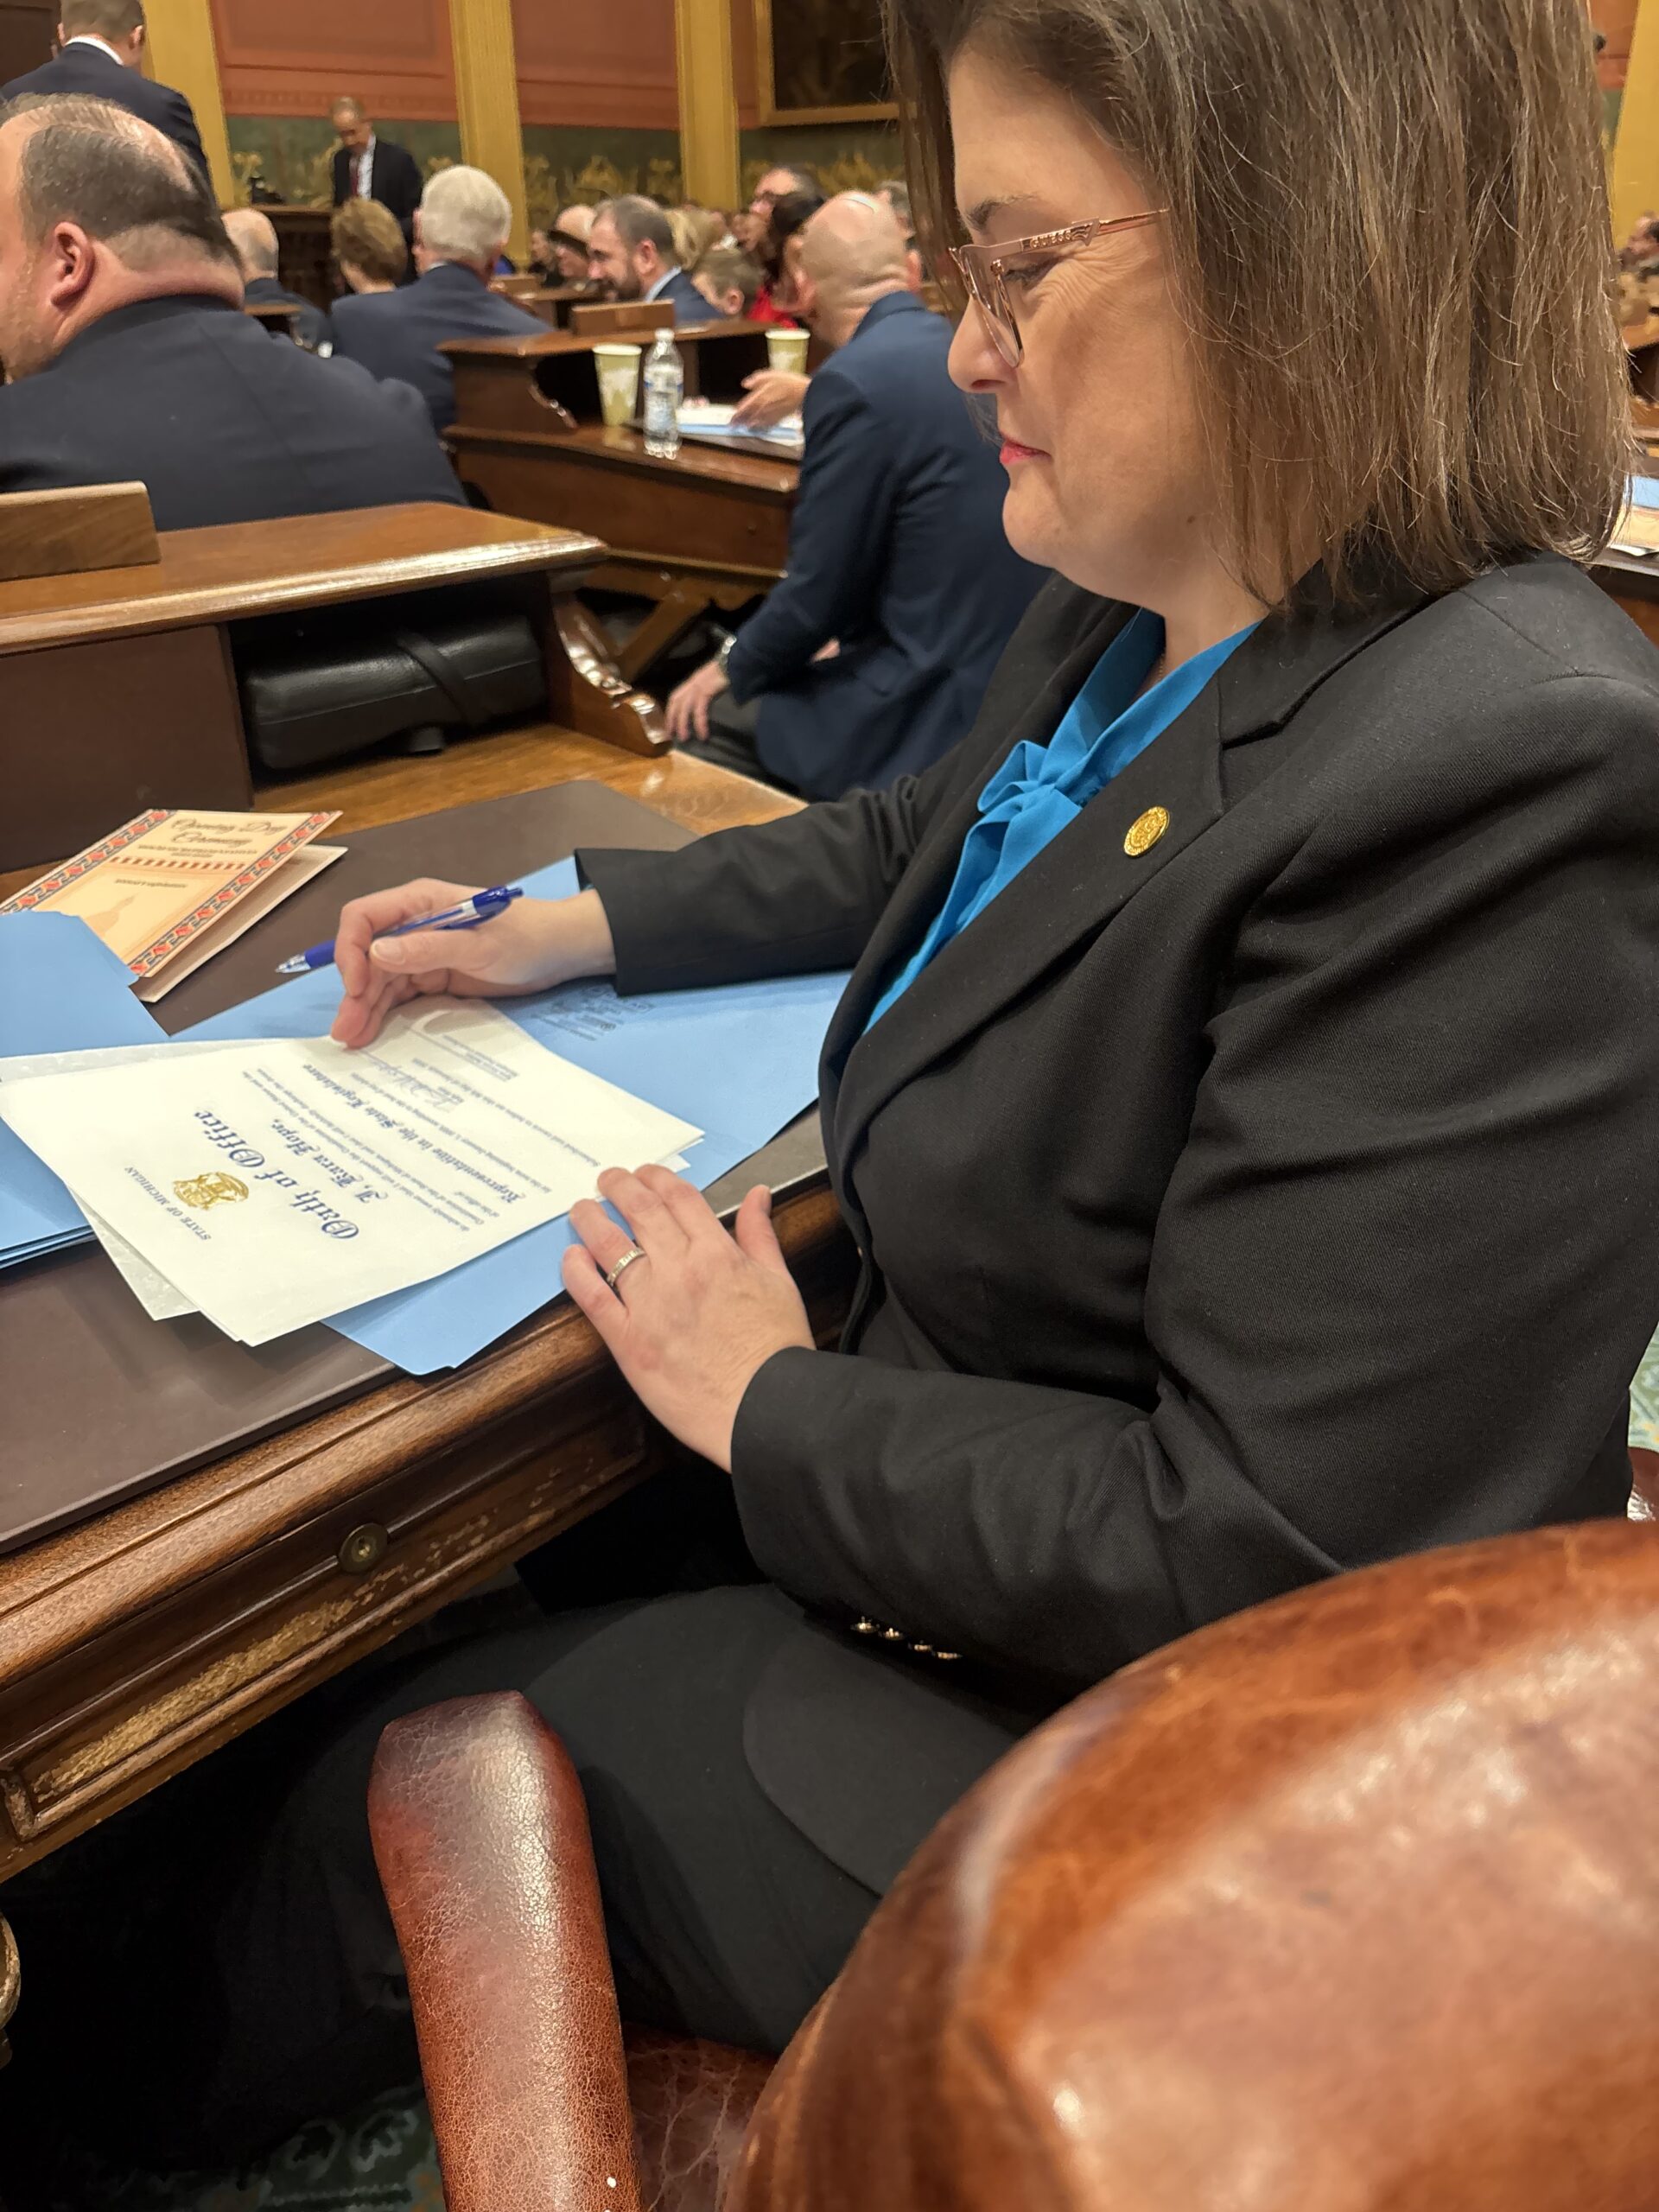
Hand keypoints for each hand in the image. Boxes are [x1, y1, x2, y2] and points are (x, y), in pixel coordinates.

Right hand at [330, 878, 615, 1048]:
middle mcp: (413, 925)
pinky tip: (371, 1033)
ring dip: (364, 1007)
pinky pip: (399, 995)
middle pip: (367, 956)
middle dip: (355, 991)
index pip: (364, 918)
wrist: (560, 951)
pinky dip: (384, 1012)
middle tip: (345, 1031)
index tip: (358, 986)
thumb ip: (430, 948)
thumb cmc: (527, 937)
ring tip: (350, 1040)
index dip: (352, 950)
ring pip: (380, 980)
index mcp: (420, 903)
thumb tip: (376, 954)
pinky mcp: (433, 976)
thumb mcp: (481, 945)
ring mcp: (421, 952)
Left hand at [564, 1168, 812, 1469]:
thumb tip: (757, 1195)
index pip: (678, 1198)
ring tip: (581, 1208)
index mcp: (717, 1252)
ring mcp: (649, 1304)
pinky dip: (577, 1272)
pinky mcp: (628, 1341)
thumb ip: (760, 1235)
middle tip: (607, 1180)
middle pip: (640, 1211)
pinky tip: (571, 1257)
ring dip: (591, 1219)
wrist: (765, 1407)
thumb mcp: (780, 1281)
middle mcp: (679, 1269)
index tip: (645, 1174)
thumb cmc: (777, 1350)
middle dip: (619, 1187)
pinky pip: (593, 1297)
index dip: (656, 1178)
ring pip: (610, 1246)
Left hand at [665, 657, 729, 742]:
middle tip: (672, 735)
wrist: (737, 662)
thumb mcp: (713, 682)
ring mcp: (698, 685)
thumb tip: (705, 708)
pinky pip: (699, 710)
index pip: (675, 697)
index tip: (670, 725)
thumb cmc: (729, 672)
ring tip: (685, 738)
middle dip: (672, 719)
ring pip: (684, 707)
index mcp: (692, 681)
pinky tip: (703, 733)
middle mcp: (692, 683)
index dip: (670, 711)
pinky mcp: (706, 690)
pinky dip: (699, 723)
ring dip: (683, 724)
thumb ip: (707, 692)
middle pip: (676, 702)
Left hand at [732, 370, 808, 429]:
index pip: (743, 408)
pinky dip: (759, 427)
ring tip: (743, 427)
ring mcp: (770, 416)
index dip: (736, 414)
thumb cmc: (789, 383)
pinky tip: (757, 427)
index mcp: (759, 397)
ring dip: (748, 425)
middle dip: (739, 422)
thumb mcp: (771, 375)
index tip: (731, 418)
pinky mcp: (778, 420)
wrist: (805, 394)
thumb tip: (745, 383)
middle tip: (733, 426)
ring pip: (755, 423)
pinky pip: (765, 426)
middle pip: (747, 418)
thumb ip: (756, 379)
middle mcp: (762, 409)